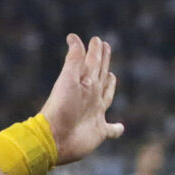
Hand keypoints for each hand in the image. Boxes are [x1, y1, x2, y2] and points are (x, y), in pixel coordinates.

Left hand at [38, 34, 121, 164]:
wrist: (54, 137)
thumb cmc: (61, 108)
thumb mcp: (68, 80)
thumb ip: (74, 60)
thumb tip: (73, 36)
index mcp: (85, 83)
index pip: (93, 62)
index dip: (96, 51)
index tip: (98, 40)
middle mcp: (91, 96)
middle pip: (100, 75)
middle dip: (103, 61)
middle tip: (106, 47)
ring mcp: (95, 114)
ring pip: (106, 97)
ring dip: (110, 86)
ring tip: (111, 76)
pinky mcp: (99, 132)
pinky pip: (111, 130)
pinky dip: (116, 130)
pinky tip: (120, 128)